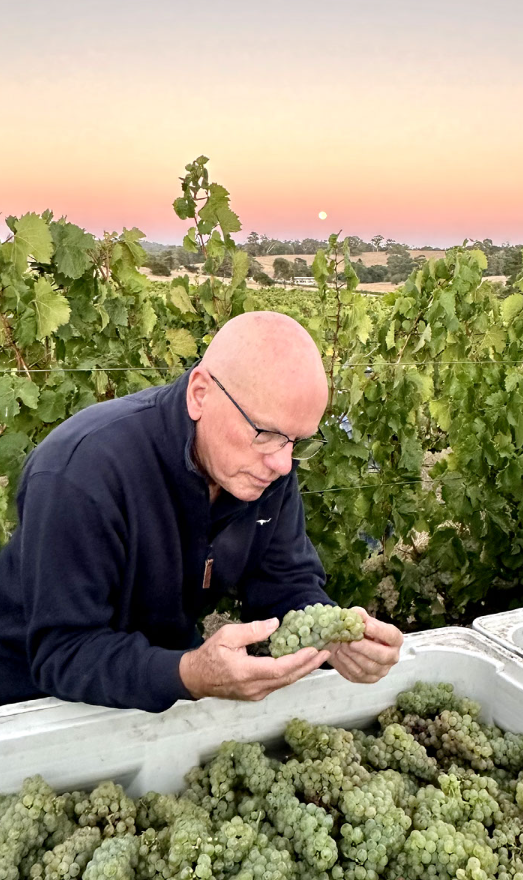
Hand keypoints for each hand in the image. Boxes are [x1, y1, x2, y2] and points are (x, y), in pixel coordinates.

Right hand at [179, 618, 330, 700]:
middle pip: (288, 679)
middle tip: (326, 652)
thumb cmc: (209, 654)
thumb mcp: (227, 636)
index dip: (299, 661)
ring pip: (285, 683)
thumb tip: (275, 624)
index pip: (279, 669)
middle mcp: (254, 688)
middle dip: (309, 666)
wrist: (195, 678)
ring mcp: (256, 693)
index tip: (313, 650)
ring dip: (303, 670)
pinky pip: (278, 684)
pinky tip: (301, 663)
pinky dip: (292, 673)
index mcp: (246, 672)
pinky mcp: (256, 694)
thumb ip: (252, 631)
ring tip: (318, 656)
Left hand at [327, 608, 402, 683]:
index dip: (380, 631)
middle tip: (351, 642)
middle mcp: (391, 657)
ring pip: (368, 667)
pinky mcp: (367, 679)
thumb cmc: (360, 631)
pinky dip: (346, 663)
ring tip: (342, 645)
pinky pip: (357, 674)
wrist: (350, 644)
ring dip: (353, 656)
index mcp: (394, 640)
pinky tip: (339, 653)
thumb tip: (357, 615)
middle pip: (383, 656)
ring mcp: (380, 671)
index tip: (366, 626)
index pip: (392, 636)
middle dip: (366, 648)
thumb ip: (360, 616)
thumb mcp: (361, 619)